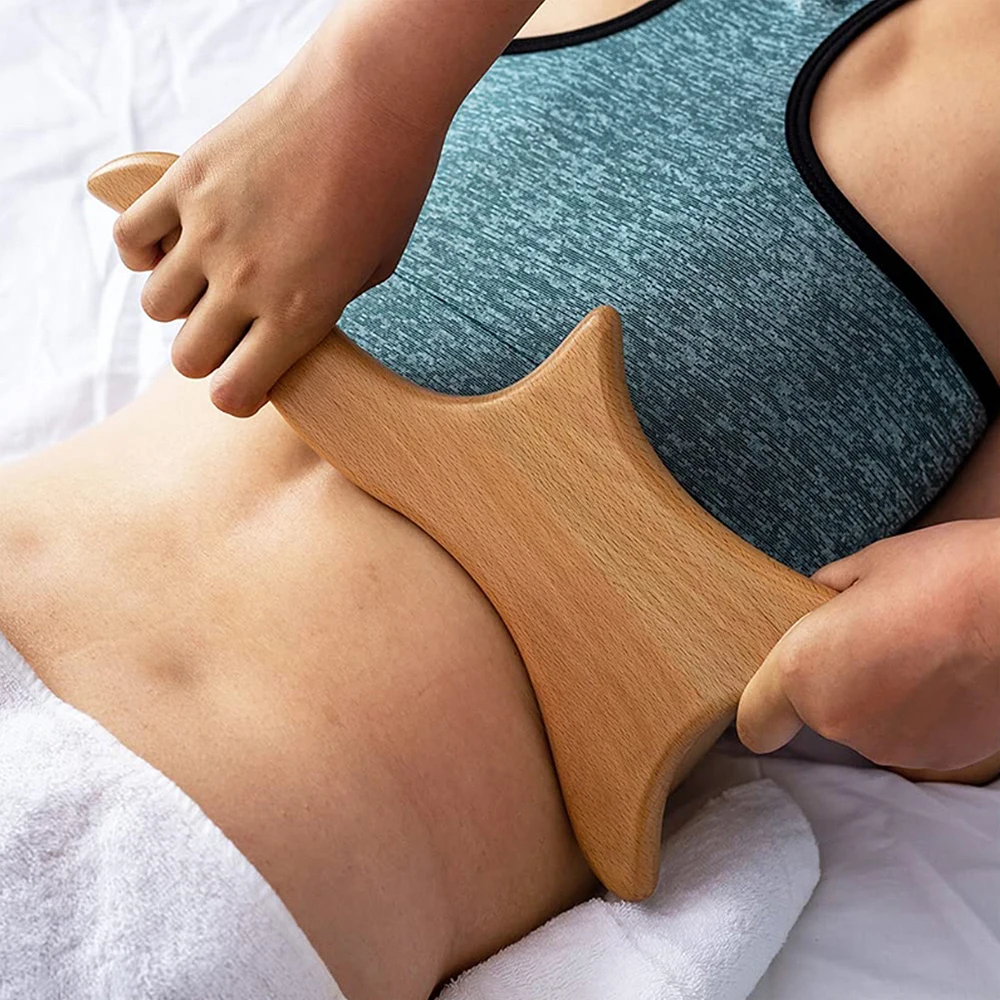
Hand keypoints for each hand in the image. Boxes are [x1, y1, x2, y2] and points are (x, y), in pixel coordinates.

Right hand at [111, 35, 447, 416]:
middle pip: (188, 356)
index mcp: (299, 314)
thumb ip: (321, 306)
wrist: (371, 96)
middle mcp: (245, 283)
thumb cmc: (390, 185)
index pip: (233, 393)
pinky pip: (131, 238)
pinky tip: (175, 240)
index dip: (238, 392)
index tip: (247, 375)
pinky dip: (145, 249)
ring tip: (209, 274)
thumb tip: (281, 319)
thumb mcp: (374, 269)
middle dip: (209, 351)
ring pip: (156, 305)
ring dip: (180, 301)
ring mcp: (208, 232)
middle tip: (233, 323)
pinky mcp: (185, 182)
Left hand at [736, 518, 999, 772]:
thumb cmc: (945, 573)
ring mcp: (891, 745)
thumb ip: (824, 597)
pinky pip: (909, 734)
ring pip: (866, 725)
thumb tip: (818, 603)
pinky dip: (920, 713)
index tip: (776, 689)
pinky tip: (946, 673)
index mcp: (804, 671)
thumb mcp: (866, 565)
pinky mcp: (940, 758)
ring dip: (880, 697)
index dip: (762, 706)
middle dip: (835, 680)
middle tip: (872, 638)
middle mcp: (839, 720)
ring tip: (918, 650)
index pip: (754, 722)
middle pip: (816, 714)